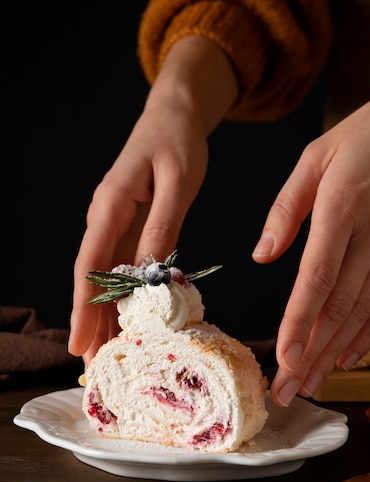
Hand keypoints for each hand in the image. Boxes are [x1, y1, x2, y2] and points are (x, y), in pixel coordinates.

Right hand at [69, 36, 237, 365]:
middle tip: (93, 366)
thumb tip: (151, 274)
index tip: (80, 342)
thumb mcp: (178, 182)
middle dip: (90, 322)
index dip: (83, 306)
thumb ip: (164, 225)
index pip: (90, 264)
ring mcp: (115, 222)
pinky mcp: (130, 225)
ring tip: (108, 353)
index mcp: (111, 205)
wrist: (174, 115)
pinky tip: (129, 317)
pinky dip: (122, 294)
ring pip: (105, 276)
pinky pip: (121, 266)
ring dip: (104, 314)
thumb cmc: (177, 143)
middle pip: (91, 278)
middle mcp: (105, 217)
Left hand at [253, 79, 369, 405]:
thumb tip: (261, 255)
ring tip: (313, 384)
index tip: (285, 358)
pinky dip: (368, 332)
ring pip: (363, 311)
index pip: (318, 277)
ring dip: (336, 352)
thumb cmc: (369, 133)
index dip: (301, 321)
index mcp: (342, 208)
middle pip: (338, 306)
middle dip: (312, 353)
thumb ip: (286, 208)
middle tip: (288, 390)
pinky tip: (350, 355)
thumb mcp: (317, 156)